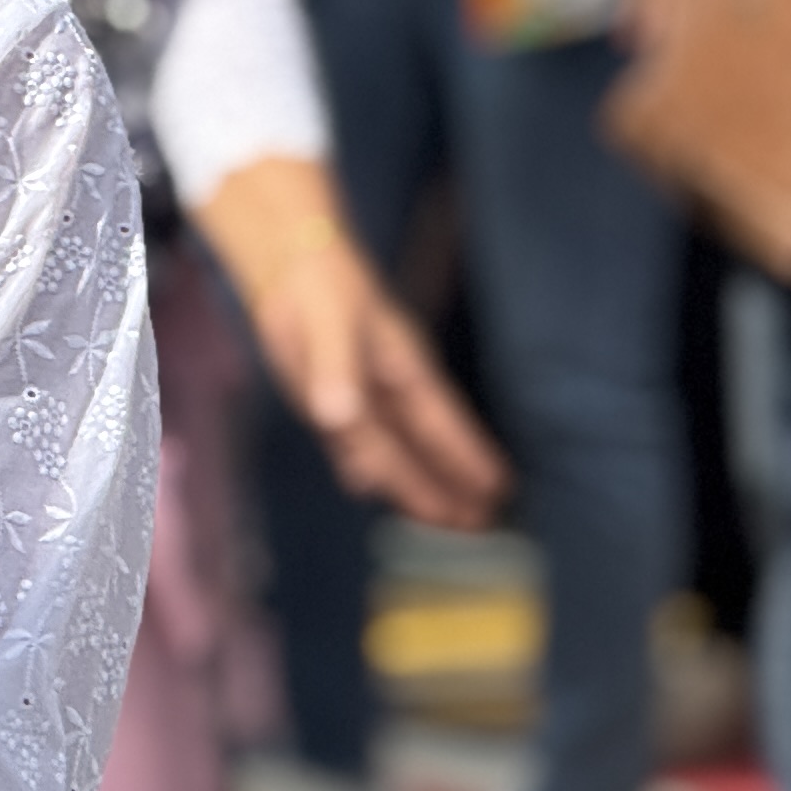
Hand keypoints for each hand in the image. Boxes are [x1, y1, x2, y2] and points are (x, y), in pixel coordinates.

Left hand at [241, 233, 504, 530]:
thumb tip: (336, 419)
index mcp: (402, 368)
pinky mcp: (325, 395)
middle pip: (421, 447)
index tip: (499, 489)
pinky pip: (349, 439)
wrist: (291, 265)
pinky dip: (359, 463)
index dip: (468, 457)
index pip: (441, 423)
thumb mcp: (331, 325)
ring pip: (389, 449)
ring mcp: (358, 392)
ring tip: (440, 518)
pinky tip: (365, 485)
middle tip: (480, 525)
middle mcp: (386, 387)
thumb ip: (335, 370)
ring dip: (410, 483)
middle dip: (447, 485)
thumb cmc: (325, 288)